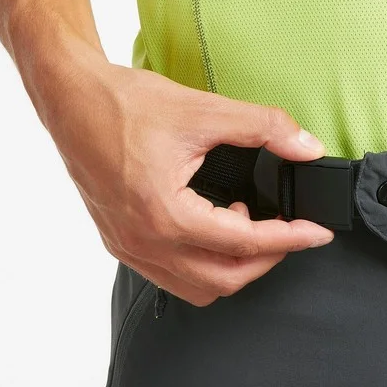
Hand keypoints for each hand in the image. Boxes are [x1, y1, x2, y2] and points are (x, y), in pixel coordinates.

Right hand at [29, 42, 333, 304]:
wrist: (69, 98)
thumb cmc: (124, 103)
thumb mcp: (204, 111)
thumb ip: (264, 128)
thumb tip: (306, 147)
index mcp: (166, 215)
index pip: (246, 244)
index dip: (291, 239)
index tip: (316, 233)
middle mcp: (145, 243)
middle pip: (225, 280)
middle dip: (267, 260)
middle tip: (289, 233)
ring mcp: (129, 248)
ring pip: (198, 288)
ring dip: (233, 267)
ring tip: (246, 227)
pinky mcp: (120, 243)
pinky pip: (171, 277)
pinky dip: (202, 265)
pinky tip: (212, 229)